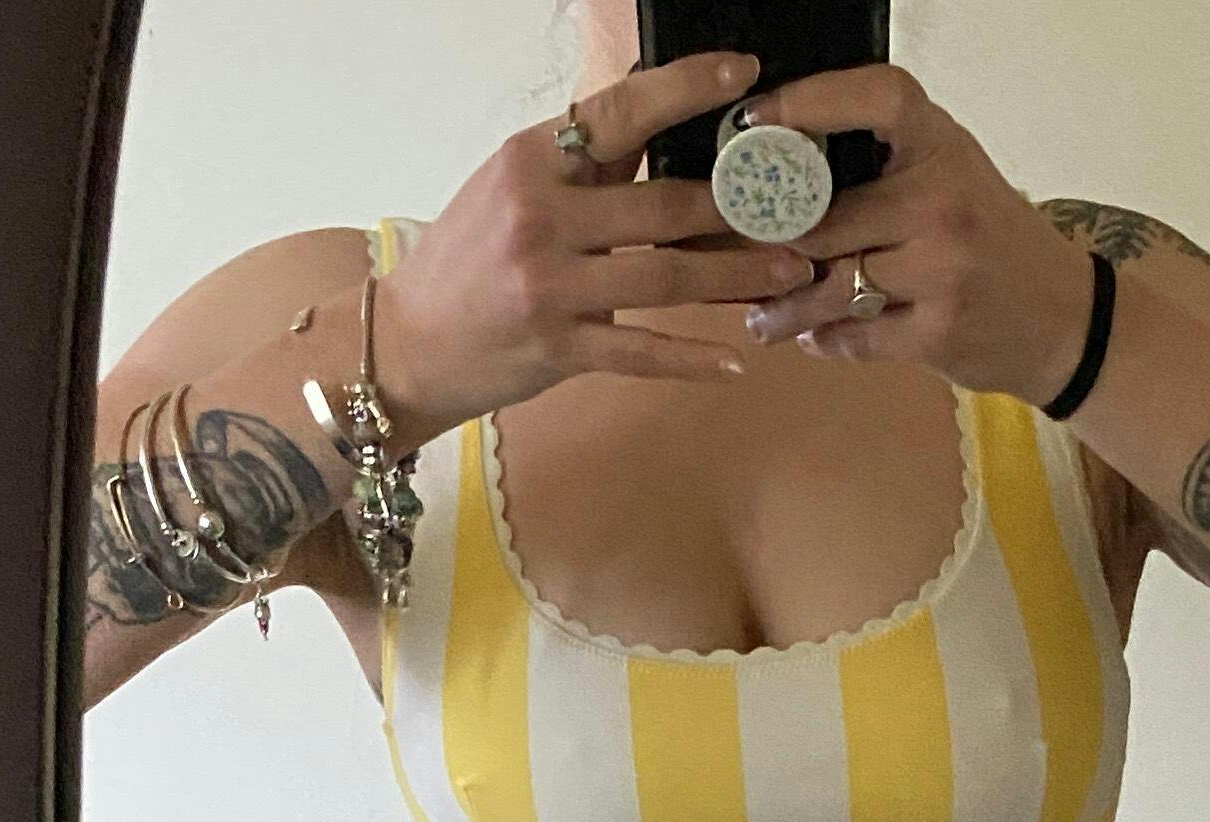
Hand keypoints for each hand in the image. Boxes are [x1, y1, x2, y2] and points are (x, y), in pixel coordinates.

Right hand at [370, 49, 818, 432]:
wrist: (410, 341)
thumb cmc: (471, 259)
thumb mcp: (515, 189)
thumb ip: (587, 168)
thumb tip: (661, 125)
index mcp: (533, 160)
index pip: (622, 112)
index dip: (688, 89)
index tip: (744, 75)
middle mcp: (540, 216)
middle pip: (662, 204)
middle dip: (739, 209)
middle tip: (799, 210)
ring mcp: (550, 286)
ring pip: (665, 276)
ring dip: (735, 277)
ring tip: (790, 274)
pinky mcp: (558, 348)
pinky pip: (642, 353)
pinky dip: (692, 358)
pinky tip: (735, 359)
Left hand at [730, 69, 1097, 404]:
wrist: (1061, 318)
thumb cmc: (989, 239)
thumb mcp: (951, 173)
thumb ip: (885, 165)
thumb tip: (783, 166)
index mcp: (943, 144)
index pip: (877, 99)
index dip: (811, 102)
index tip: (756, 119)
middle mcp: (944, 197)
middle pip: (828, 214)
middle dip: (770, 239)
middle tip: (729, 248)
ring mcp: (943, 266)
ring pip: (834, 283)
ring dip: (787, 306)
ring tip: (760, 316)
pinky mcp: (940, 329)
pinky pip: (858, 335)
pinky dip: (828, 341)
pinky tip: (813, 338)